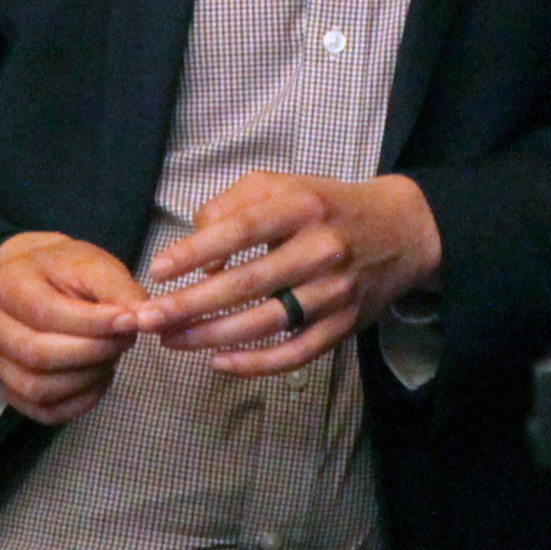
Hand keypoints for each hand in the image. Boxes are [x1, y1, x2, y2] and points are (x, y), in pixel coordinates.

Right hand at [0, 232, 142, 424]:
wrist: (42, 281)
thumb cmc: (68, 271)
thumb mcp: (96, 266)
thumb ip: (120, 290)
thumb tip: (142, 320)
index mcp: (5, 284)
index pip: (46, 314)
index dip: (93, 324)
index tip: (131, 321)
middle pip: (38, 354)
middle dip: (92, 352)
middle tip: (125, 341)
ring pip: (38, 388)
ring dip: (86, 378)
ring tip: (111, 357)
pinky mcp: (8, 388)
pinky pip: (43, 411)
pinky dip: (78, 403)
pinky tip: (99, 379)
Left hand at [134, 172, 440, 377]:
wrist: (403, 230)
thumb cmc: (326, 206)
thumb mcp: (283, 185)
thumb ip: (233, 205)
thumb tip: (199, 253)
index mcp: (302, 207)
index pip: (242, 230)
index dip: (197, 251)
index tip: (158, 270)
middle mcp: (321, 250)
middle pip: (247, 283)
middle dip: (190, 305)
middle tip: (147, 319)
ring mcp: (336, 292)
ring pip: (267, 323)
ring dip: (212, 336)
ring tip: (170, 341)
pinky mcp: (345, 325)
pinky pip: (297, 353)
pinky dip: (257, 364)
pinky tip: (219, 363)